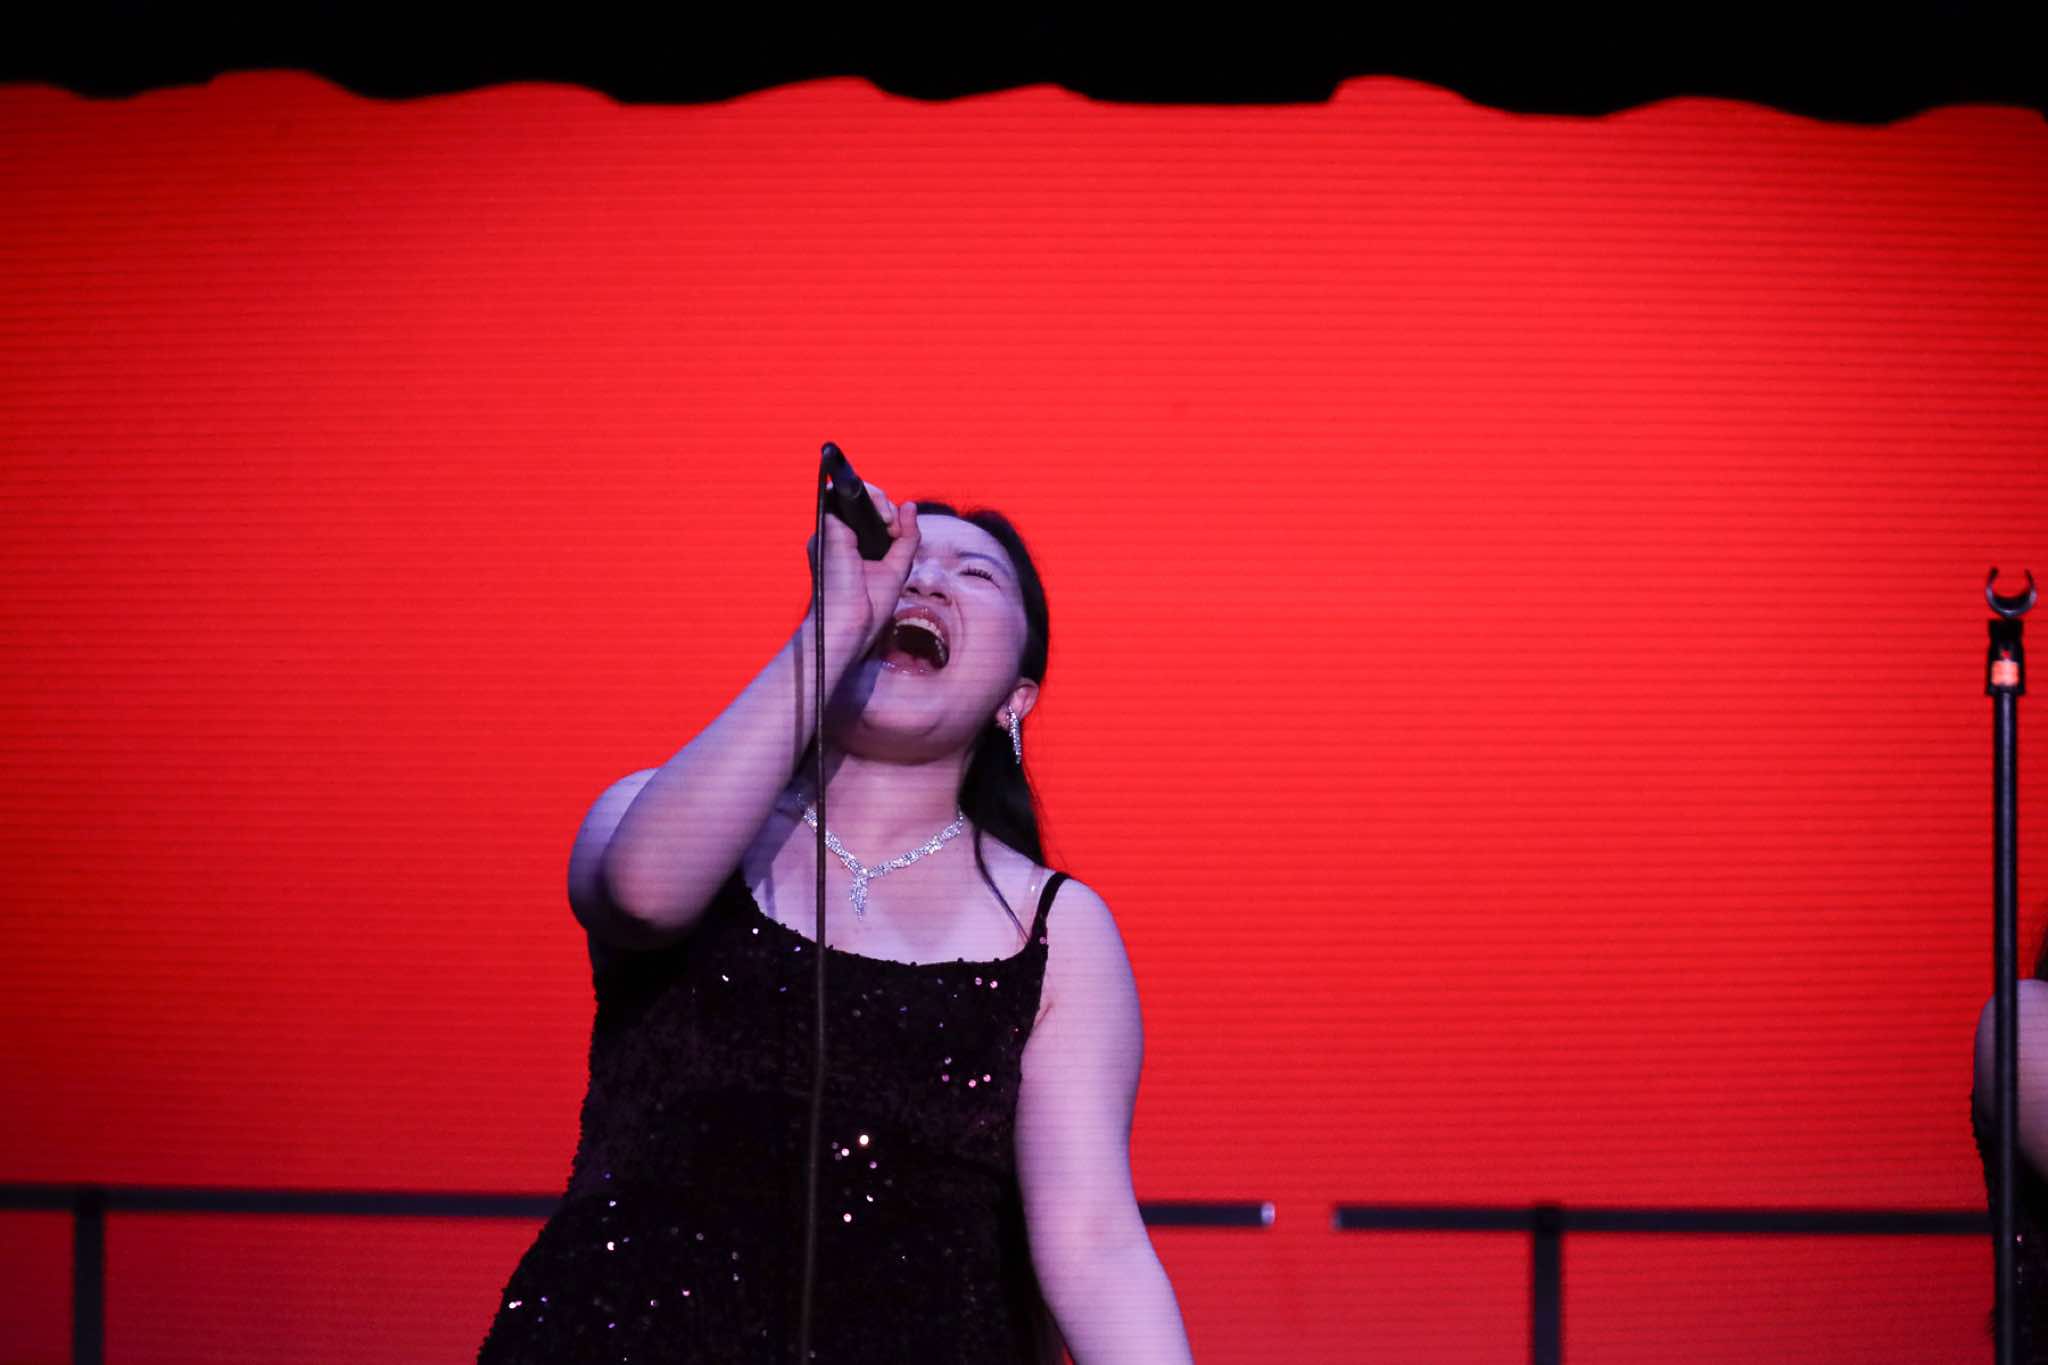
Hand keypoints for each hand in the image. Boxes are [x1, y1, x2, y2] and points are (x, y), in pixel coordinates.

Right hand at [806, 480, 919, 656]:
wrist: (852, 624)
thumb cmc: (869, 605)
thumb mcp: (897, 566)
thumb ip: (906, 537)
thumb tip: (910, 505)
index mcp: (848, 545)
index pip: (866, 515)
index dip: (885, 513)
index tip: (897, 531)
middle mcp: (835, 535)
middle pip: (861, 501)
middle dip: (885, 505)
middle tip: (895, 528)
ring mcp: (829, 531)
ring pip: (853, 493)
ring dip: (879, 500)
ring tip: (890, 523)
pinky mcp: (828, 528)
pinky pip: (844, 495)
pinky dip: (872, 500)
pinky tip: (885, 521)